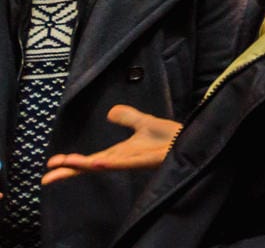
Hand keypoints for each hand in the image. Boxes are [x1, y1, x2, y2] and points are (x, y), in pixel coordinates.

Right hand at [44, 107, 180, 183]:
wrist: (191, 139)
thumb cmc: (169, 137)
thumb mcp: (144, 122)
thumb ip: (128, 117)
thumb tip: (110, 112)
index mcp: (118, 154)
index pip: (89, 161)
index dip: (71, 163)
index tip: (51, 165)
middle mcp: (123, 160)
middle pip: (91, 167)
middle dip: (69, 171)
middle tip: (46, 178)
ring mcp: (134, 161)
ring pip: (104, 165)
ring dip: (84, 165)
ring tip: (65, 164)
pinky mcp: (147, 160)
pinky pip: (126, 163)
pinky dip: (110, 163)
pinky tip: (97, 163)